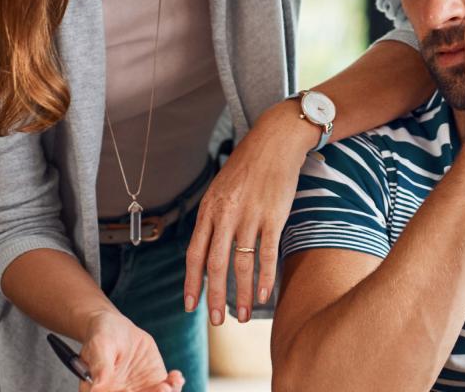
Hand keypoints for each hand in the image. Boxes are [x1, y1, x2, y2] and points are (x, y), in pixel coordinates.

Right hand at [78, 311, 183, 391]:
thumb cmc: (101, 337)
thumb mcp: (98, 347)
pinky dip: (174, 386)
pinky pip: (167, 389)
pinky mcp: (154, 382)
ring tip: (169, 385)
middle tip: (162, 389)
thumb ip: (100, 366)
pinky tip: (177, 377)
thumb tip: (96, 387)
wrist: (116, 329)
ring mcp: (140, 391)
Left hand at [184, 101, 308, 325]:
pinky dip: (265, 278)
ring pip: (242, 265)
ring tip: (240, 316)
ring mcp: (250, 217)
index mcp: (209, 210)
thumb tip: (206, 250)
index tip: (190, 306)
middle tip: (216, 322)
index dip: (191, 283)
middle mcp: (226, 215)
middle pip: (215, 265)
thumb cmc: (247, 166)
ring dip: (240, 295)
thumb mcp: (220, 189)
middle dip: (214, 298)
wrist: (274, 142)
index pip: (194, 254)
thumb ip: (213, 219)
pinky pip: (267, 254)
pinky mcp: (273, 217)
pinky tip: (263, 296)